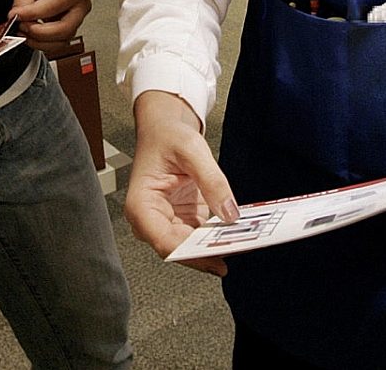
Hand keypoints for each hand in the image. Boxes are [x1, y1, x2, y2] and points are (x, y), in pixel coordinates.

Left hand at [9, 0, 89, 48]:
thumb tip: (16, 16)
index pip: (54, 7)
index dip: (32, 14)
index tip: (15, 15)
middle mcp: (81, 6)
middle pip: (64, 29)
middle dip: (38, 32)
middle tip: (21, 25)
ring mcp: (78, 19)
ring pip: (62, 40)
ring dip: (40, 41)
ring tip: (24, 31)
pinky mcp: (70, 27)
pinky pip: (59, 43)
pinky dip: (44, 44)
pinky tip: (31, 36)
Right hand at [124, 90, 238, 275]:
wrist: (164, 132)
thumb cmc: (167, 137)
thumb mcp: (192, 149)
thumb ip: (212, 180)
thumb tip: (229, 212)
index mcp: (141, 205)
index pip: (165, 240)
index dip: (192, 252)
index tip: (218, 253)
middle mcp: (150, 220)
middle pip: (180, 250)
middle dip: (209, 253)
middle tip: (238, 249)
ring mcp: (167, 223)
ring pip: (193, 249)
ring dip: (217, 248)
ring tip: (243, 243)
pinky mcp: (183, 222)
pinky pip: (201, 238)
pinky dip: (219, 237)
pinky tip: (238, 235)